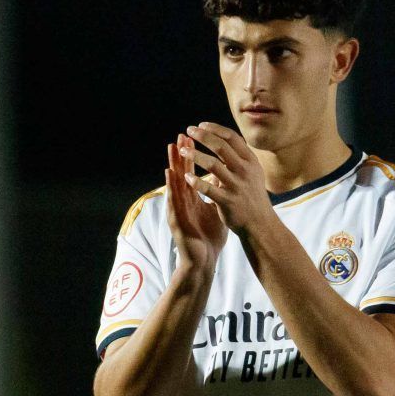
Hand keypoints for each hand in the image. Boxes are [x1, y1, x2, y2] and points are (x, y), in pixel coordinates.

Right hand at [165, 134, 226, 275]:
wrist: (203, 259)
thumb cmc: (208, 236)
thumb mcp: (215, 210)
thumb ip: (217, 193)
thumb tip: (223, 177)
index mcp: (192, 198)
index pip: (191, 173)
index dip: (192, 156)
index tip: (193, 138)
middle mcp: (183, 201)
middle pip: (181, 174)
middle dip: (181, 155)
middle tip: (180, 136)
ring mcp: (178, 210)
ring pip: (174, 184)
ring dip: (173, 166)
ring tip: (171, 150)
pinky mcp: (176, 221)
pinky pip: (174, 202)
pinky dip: (172, 188)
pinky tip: (171, 176)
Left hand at [178, 122, 276, 237]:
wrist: (261, 224)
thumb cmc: (252, 196)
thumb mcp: (253, 173)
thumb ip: (240, 157)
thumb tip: (224, 138)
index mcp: (251, 162)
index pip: (232, 137)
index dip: (214, 129)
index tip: (200, 125)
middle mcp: (245, 171)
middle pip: (221, 147)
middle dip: (202, 136)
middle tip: (188, 130)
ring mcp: (237, 186)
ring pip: (213, 165)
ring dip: (195, 155)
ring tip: (182, 151)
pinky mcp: (228, 201)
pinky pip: (208, 189)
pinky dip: (196, 182)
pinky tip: (186, 177)